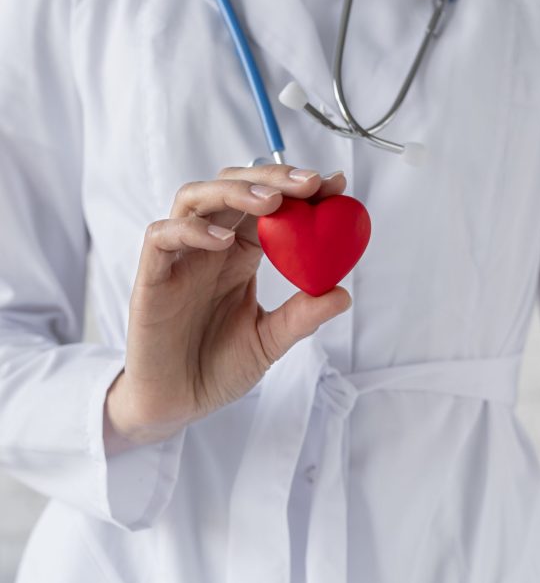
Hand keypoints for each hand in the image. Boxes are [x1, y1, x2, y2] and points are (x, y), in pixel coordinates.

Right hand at [104, 165, 351, 445]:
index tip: (335, 186)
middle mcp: (210, 248)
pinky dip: (191, 230)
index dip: (299, 191)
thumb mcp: (269, 341)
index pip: (268, 207)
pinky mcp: (151, 277)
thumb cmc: (218, 368)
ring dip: (234, 191)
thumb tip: (344, 294)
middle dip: (272, 177)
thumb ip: (301, 316)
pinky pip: (161, 237)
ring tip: (271, 200)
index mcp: (240, 256)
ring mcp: (179, 259)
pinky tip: (223, 241)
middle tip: (310, 183)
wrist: (177, 405)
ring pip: (195, 199)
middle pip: (233, 187)